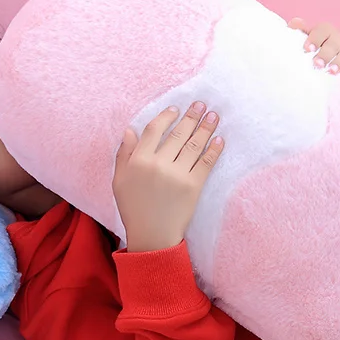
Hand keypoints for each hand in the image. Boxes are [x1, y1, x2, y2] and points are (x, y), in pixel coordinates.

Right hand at [113, 102, 223, 252]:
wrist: (152, 235)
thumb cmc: (133, 207)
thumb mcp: (120, 180)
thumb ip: (124, 154)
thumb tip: (130, 130)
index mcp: (139, 161)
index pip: (155, 130)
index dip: (166, 116)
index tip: (175, 109)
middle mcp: (159, 164)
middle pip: (178, 134)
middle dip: (191, 117)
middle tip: (201, 104)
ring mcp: (177, 175)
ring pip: (193, 145)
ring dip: (205, 128)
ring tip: (213, 116)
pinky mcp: (193, 187)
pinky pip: (205, 163)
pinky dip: (214, 150)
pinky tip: (219, 140)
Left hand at [288, 18, 339, 74]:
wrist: (332, 48)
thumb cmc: (317, 41)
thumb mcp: (309, 34)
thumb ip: (301, 29)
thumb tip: (292, 24)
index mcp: (326, 30)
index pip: (321, 32)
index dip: (314, 39)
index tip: (307, 49)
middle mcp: (338, 38)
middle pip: (333, 44)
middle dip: (325, 54)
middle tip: (317, 64)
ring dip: (339, 63)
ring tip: (331, 71)